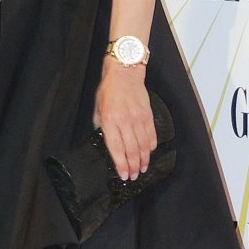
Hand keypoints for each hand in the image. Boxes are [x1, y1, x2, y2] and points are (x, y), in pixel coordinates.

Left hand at [92, 59, 156, 180]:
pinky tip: (149, 153)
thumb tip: (105, 141)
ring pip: (143, 145)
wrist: (125, 72)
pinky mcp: (148, 115)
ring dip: (143, 160)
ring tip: (142, 169)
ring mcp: (138, 118)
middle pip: (131, 151)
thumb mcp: (97, 108)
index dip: (121, 165)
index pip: (116, 149)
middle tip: (134, 176)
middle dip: (133, 167)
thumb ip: (101, 126)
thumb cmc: (109, 89)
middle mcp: (125, 121)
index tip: (123, 175)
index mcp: (110, 121)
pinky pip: (151, 135)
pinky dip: (151, 146)